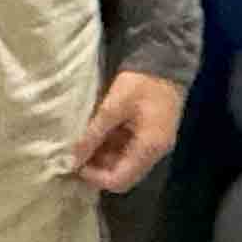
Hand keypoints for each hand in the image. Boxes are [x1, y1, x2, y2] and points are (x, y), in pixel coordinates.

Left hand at [71, 71, 185, 193]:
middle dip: (99, 170)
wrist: (168, 61)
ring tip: (88, 143)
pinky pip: (132, 153)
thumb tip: (73, 159)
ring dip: (105, 159)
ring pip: (127, 166)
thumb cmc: (141, 83)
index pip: (119, 180)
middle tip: (80, 155)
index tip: (76, 163)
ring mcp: (157, 145)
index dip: (94, 177)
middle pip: (124, 177)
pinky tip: (102, 135)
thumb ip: (93, 135)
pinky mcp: (154, 136)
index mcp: (149, 147)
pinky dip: (115, 149)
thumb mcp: (112, 107)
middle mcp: (156, 152)